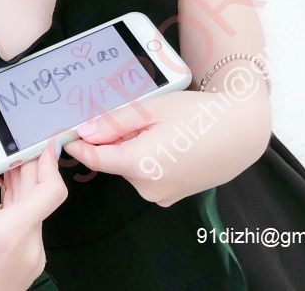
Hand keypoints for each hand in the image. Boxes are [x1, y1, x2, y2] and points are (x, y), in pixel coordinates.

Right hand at [0, 135, 66, 290]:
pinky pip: (33, 225)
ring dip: (25, 187)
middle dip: (29, 168)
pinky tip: (5, 197)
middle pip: (41, 195)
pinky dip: (22, 207)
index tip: (46, 145)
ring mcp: (34, 257)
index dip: (51, 164)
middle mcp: (30, 246)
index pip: (51, 192)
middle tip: (14, 147)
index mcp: (11, 233)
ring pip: (37, 209)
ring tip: (5, 170)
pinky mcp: (32, 263)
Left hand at [63, 85, 270, 207]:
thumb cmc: (197, 115)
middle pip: (114, 160)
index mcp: (139, 164)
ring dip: (133, 147)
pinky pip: (147, 174)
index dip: (77, 145)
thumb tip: (85, 132)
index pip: (94, 158)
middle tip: (136, 114)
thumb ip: (115, 123)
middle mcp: (147, 187)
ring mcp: (161, 195)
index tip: (63, 134)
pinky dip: (148, 157)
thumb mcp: (152, 109)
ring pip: (131, 166)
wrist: (241, 132)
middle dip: (115, 138)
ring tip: (161, 125)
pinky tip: (169, 139)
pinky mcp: (173, 195)